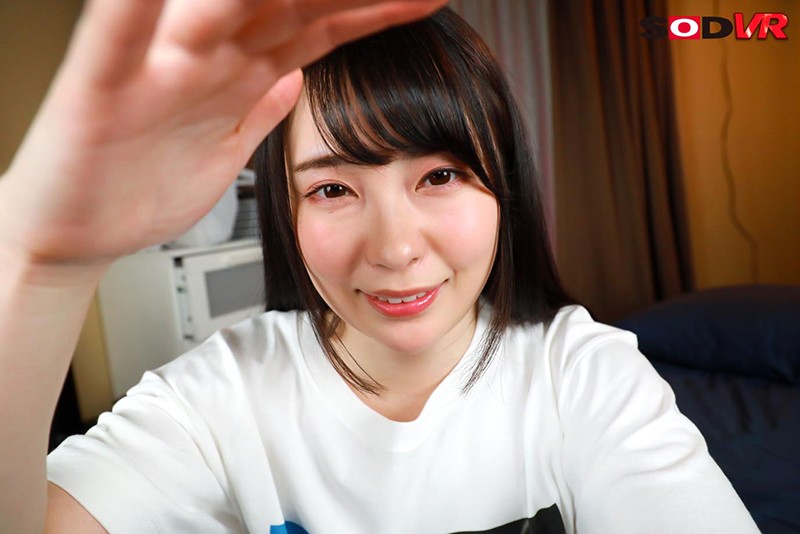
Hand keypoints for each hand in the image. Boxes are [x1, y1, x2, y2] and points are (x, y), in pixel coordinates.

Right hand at [0, 0, 445, 268]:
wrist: (76, 229)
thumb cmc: (142, 187)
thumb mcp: (225, 149)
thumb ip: (261, 107)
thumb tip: (298, 77)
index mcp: (237, 77)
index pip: (318, 30)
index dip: (374, 10)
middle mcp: (206, 60)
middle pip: (288, 6)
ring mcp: (159, 67)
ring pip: (223, 7)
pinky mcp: (105, 86)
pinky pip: (124, 34)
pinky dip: (140, 7)